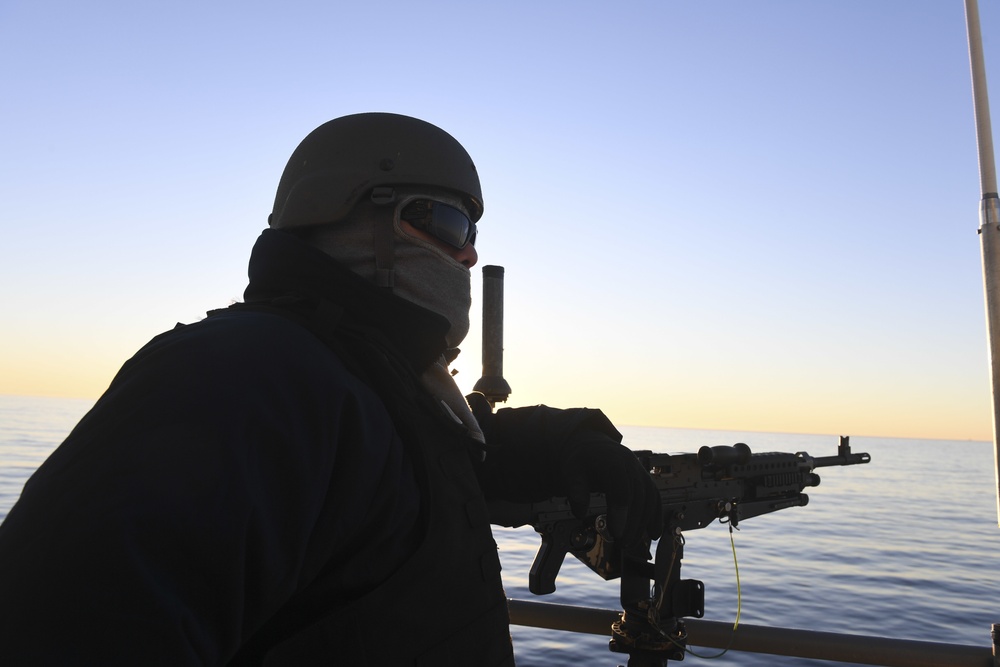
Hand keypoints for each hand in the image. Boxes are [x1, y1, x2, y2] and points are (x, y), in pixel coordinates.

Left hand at [558, 432, 662, 546]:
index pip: (620, 488)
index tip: (616, 532)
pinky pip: (655, 498)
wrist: (592, 446)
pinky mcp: (645, 479)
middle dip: (632, 523)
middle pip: (637, 496)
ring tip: (631, 543)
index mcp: (611, 461)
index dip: (620, 511)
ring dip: (643, 524)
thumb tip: (580, 512)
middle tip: (622, 543)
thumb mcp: (572, 472)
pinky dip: (656, 516)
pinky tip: (653, 533)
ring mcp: (640, 471)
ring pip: (649, 499)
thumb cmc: (581, 461)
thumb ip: (575, 491)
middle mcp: (630, 464)